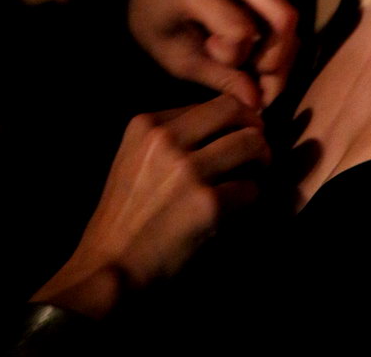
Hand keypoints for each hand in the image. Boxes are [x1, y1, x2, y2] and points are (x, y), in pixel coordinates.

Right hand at [32, 95, 268, 315]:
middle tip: (257, 151)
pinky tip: (239, 207)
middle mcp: (167, 139)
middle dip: (253, 130)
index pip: (210, 103)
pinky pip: (251, 187)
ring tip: (253, 175)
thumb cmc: (124, 215)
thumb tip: (221, 125)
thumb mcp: (134, 157)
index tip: (238, 135)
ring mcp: (188, 170)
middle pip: (235, 111)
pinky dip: (251, 196)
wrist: (110, 266)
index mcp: (147, 123)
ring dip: (260, 161)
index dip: (232, 119)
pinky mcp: (208, 204)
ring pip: (251, 143)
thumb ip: (170, 135)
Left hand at [128, 0, 298, 109]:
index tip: (210, 58)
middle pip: (284, 17)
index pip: (242, 31)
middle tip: (258, 84)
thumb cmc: (151, 24)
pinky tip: (252, 59)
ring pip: (287, 16)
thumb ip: (218, 78)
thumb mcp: (175, 58)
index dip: (234, 57)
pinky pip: (278, 12)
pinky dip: (275, 42)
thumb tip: (257, 103)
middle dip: (277, 59)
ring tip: (253, 75)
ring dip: (279, 54)